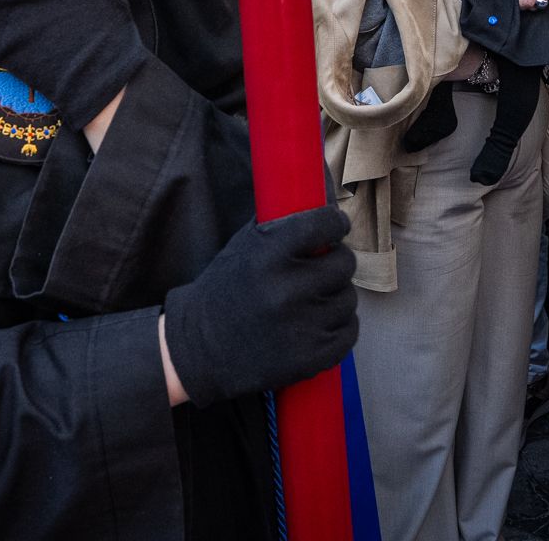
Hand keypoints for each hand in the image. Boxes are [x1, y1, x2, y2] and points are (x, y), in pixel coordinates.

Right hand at [162, 205, 356, 406]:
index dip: (334, 223)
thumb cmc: (225, 291)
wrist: (199, 349)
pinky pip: (349, 332)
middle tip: (320, 268)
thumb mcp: (243, 246)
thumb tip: (321, 191)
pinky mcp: (310, 358)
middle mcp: (285, 290)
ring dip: (335, 296)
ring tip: (312, 300)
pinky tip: (318, 323)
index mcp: (267, 256)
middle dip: (335, 262)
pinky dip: (339, 327)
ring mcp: (300, 328)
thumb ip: (281, 222)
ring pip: (348, 299)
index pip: (322, 225)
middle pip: (344, 263)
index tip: (335, 225)